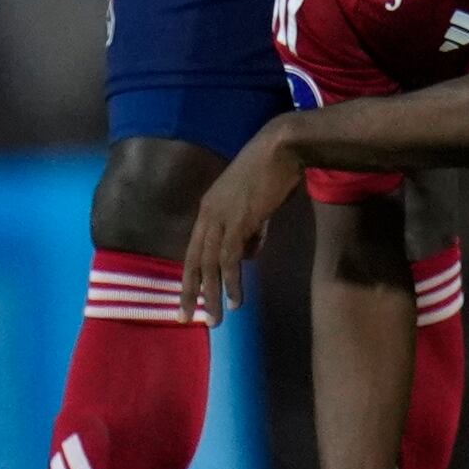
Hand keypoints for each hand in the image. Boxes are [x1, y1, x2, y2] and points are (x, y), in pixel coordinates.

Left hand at [182, 129, 308, 319]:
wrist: (281, 148)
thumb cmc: (273, 170)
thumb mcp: (257, 204)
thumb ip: (252, 230)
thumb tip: (249, 255)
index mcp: (209, 208)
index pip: (194, 248)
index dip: (190, 274)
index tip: (189, 297)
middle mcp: (208, 215)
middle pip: (194, 260)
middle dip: (189, 292)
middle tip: (186, 318)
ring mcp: (221, 218)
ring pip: (209, 265)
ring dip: (212, 295)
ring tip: (215, 319)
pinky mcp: (237, 222)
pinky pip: (229, 260)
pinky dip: (231, 282)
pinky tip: (236, 300)